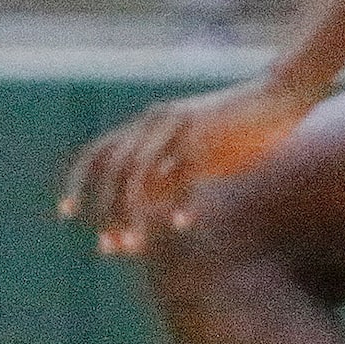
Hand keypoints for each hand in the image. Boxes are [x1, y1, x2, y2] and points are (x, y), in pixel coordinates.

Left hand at [60, 79, 313, 254]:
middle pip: (115, 170)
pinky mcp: (207, 133)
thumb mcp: (194, 155)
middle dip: (107, 209)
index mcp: (146, 125)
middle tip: (108, 246)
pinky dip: (181, 201)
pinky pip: (186, 172)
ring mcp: (179, 126)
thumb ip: (168, 176)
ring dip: (136, 213)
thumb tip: (144, 212)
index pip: (99, 154)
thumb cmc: (236, 130)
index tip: (66, 215)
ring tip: (135, 247)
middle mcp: (155, 122)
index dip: (79, 183)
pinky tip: (182, 227)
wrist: (278, 97)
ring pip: (143, 174)